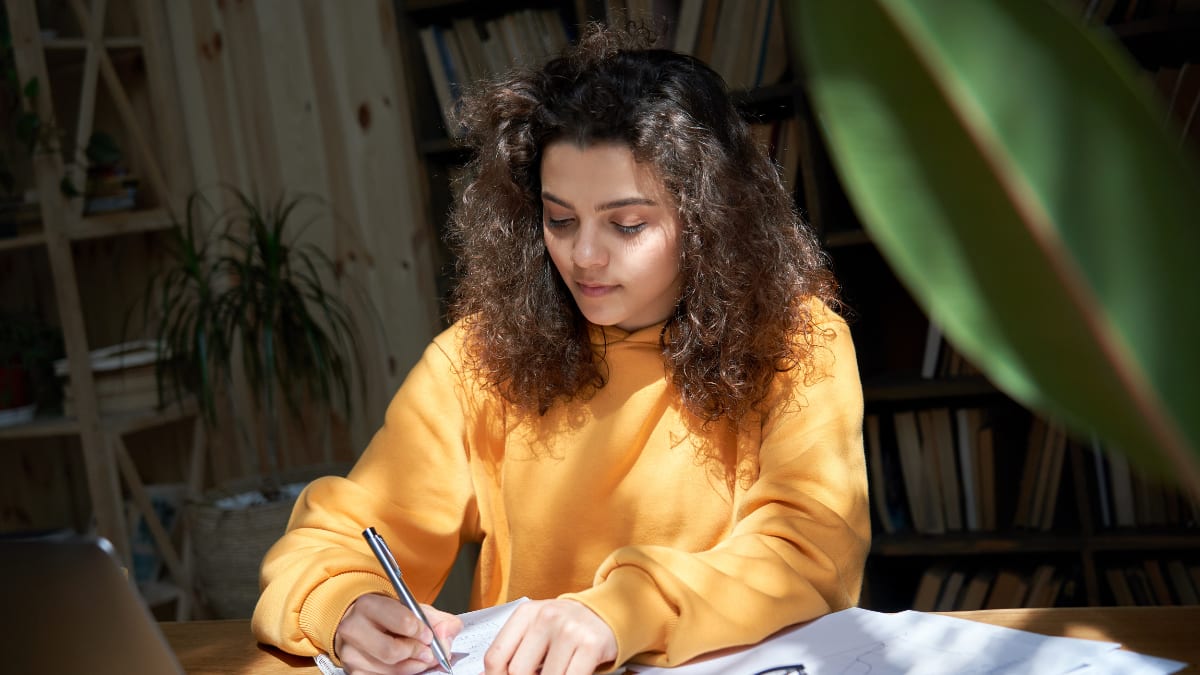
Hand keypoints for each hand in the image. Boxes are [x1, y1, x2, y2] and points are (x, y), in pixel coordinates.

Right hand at [335, 593, 461, 674]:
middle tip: (428, 653)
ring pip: (388, 669)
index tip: (429, 635)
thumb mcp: (415, 609)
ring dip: (412, 667)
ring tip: (420, 658)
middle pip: (391, 651)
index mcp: (369, 605)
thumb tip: (447, 636)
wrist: (364, 621)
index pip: (402, 621)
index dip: (421, 631)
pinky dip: (400, 674)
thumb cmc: (390, 615)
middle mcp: (353, 628)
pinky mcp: (353, 671)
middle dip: (416, 653)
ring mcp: (350, 652)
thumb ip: (438, 620)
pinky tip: (405, 665)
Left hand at [484, 599, 617, 674]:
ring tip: (556, 671)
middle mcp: (546, 616)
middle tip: (537, 674)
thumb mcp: (535, 630)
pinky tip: (569, 674)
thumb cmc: (564, 627)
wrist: (604, 615)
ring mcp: (569, 630)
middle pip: (518, 671)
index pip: (496, 657)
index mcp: (526, 613)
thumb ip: (513, 651)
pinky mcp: (590, 644)